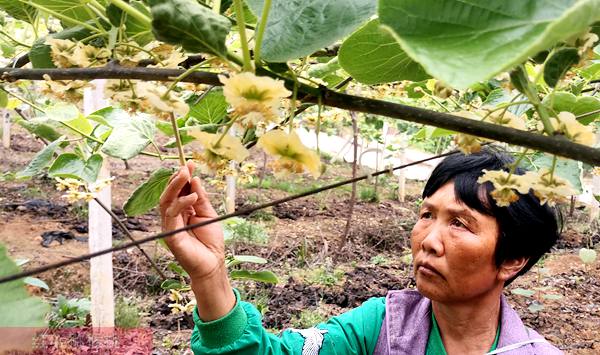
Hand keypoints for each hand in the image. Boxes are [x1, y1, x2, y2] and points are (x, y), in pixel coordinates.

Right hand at [159, 161, 234, 320]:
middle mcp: (173, 217)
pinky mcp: (171, 235)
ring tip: (187, 176)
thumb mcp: (209, 214)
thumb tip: (195, 179)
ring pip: (166, 202)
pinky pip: (172, 216)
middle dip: (176, 179)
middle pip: (169, 194)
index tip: (190, 164)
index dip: (183, 177)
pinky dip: (181, 204)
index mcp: (182, 211)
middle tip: (185, 167)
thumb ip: (201, 198)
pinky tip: (193, 196)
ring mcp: (170, 226)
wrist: (213, 263)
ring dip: (176, 187)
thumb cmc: (211, 241)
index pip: (179, 191)